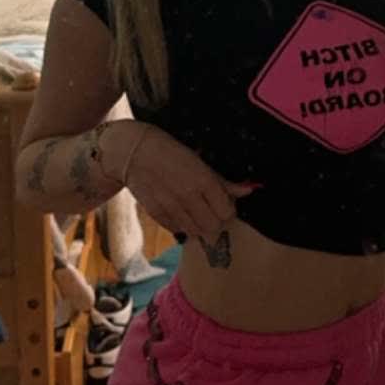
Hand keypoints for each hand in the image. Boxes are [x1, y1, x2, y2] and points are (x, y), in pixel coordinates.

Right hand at [115, 124, 254, 242]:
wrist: (134, 153)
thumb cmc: (172, 153)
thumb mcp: (201, 162)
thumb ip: (224, 182)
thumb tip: (249, 190)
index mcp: (203, 180)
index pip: (227, 212)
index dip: (229, 209)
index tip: (224, 203)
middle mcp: (188, 196)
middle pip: (214, 226)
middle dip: (216, 221)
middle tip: (212, 210)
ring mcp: (171, 207)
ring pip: (197, 232)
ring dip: (200, 225)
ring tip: (196, 211)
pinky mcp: (156, 214)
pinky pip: (178, 230)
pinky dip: (183, 225)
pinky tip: (181, 211)